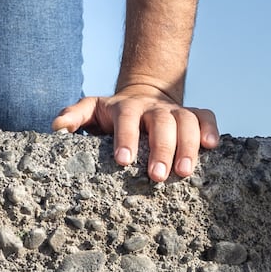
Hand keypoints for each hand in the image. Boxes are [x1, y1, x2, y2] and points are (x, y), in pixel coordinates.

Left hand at [53, 84, 219, 182]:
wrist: (143, 95)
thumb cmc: (113, 114)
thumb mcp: (92, 110)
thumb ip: (74, 116)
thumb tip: (57, 128)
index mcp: (126, 108)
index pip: (126, 120)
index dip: (126, 138)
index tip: (124, 161)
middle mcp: (152, 108)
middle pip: (161, 121)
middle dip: (161, 148)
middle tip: (158, 176)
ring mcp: (174, 110)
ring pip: (186, 120)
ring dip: (187, 145)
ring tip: (184, 172)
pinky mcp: (192, 115)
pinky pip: (205, 115)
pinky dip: (210, 128)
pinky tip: (212, 146)